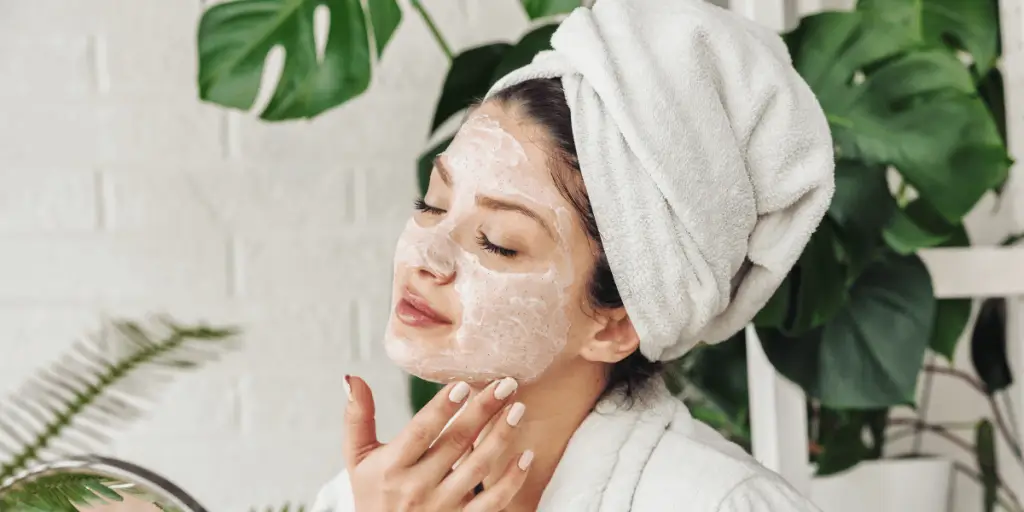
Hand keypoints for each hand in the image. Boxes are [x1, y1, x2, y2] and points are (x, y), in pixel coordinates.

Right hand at [343, 375, 531, 511]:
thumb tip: (353, 378)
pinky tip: (525, 455)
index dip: (441, 409)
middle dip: (482, 412)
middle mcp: (417, 487)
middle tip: (506, 384)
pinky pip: (492, 503)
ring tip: (518, 409)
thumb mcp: (358, 460)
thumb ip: (358, 418)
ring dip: (501, 437)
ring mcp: (442, 507)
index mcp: (391, 467)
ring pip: (478, 468)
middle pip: (456, 443)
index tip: (462, 385)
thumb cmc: (373, 496)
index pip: (420, 432)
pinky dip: (511, 481)